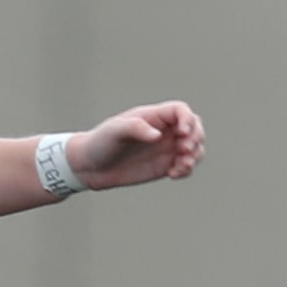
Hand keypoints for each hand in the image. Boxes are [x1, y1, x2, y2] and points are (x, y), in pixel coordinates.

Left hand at [68, 102, 204, 189]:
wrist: (90, 167)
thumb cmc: (100, 142)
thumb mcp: (115, 131)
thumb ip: (136, 128)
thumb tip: (157, 136)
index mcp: (154, 117)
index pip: (181, 111)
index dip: (188, 119)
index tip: (182, 133)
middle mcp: (164, 131)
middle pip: (195, 128)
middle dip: (196, 138)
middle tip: (184, 150)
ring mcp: (166, 149)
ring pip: (194, 148)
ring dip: (195, 156)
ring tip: (181, 165)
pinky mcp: (165, 166)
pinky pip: (185, 166)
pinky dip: (186, 170)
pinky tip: (173, 174)